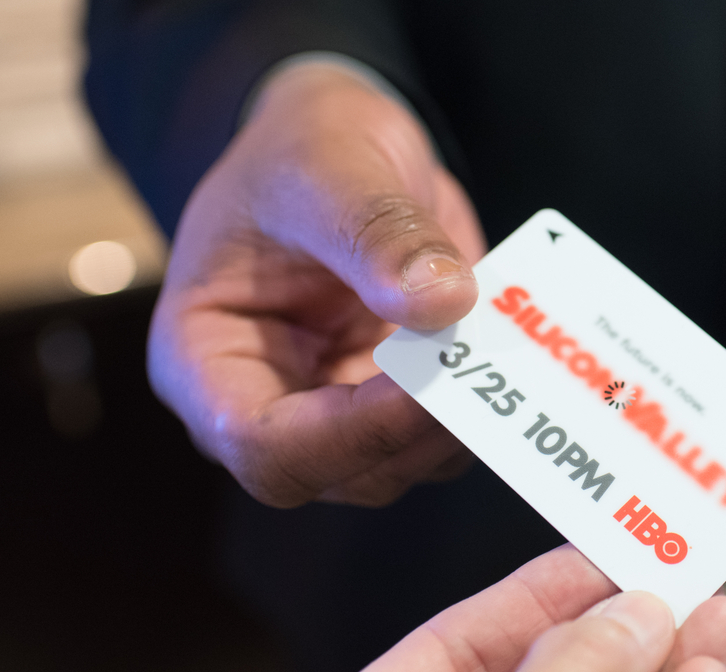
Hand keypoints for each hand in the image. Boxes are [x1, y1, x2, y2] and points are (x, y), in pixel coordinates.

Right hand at [150, 61, 485, 506]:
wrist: (345, 145)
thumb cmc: (303, 151)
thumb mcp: (329, 169)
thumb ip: (378, 234)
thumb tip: (444, 302)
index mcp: (205, 359)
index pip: (263, 445)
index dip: (350, 433)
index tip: (428, 384)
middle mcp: (266, 404)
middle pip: (344, 472)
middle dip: (421, 431)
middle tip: (491, 368)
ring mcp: (335, 413)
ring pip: (406, 463)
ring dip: (465, 419)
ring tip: (513, 351)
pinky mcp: (397, 405)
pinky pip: (446, 432)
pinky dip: (489, 400)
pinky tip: (520, 352)